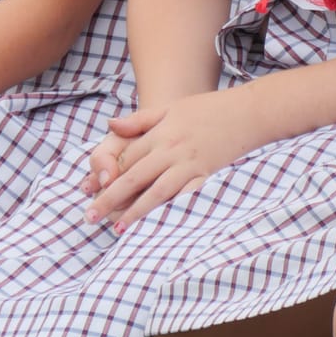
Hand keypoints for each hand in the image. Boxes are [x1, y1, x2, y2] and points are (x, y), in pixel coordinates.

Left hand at [85, 92, 264, 229]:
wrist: (246, 111)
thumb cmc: (207, 109)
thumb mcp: (170, 108)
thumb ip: (139, 120)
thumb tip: (109, 125)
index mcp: (160, 133)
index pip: (125, 158)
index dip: (104, 176)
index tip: (88, 192)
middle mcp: (171, 150)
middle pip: (133, 177)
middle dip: (109, 198)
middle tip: (90, 217)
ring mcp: (190, 164)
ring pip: (156, 192)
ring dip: (135, 212)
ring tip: (118, 228)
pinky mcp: (207, 176)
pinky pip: (185, 198)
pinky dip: (170, 213)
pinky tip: (159, 226)